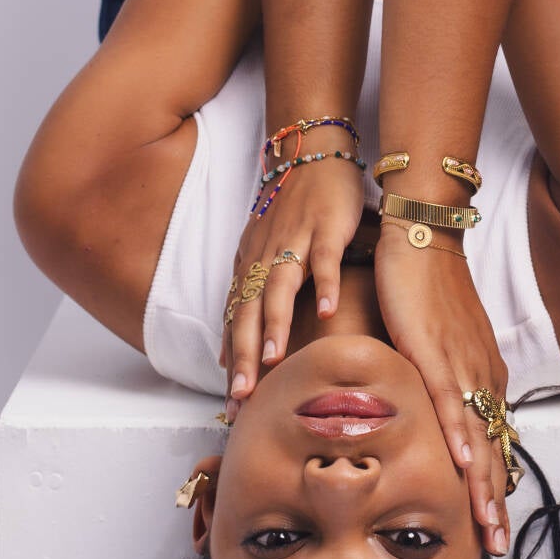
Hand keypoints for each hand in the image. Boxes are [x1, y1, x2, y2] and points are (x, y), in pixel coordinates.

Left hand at [219, 148, 363, 411]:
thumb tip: (242, 346)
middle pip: (248, 313)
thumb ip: (255, 298)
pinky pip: (324, 260)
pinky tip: (330, 313)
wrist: (310, 154)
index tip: (229, 404)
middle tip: (240, 397)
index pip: (234, 322)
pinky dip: (326, 285)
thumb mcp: (265, 254)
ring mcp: (294, 242)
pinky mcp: (325, 229)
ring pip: (280, 289)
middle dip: (243, 356)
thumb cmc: (291, 209)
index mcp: (250, 267)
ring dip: (274, 325)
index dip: (231, 363)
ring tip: (273, 361)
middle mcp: (265, 258)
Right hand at [374, 221, 510, 556]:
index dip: (494, 486)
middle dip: (494, 501)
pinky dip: (456, 435)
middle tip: (497, 546)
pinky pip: (448, 400)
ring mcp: (459, 364)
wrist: (421, 236)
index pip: (491, 442)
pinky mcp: (433, 351)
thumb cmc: (426, 287)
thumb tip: (428, 406)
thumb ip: (435, 376)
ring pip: (476, 435)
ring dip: (482, 485)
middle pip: (492, 450)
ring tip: (485, 526)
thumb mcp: (435, 342)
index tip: (494, 524)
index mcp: (479, 375)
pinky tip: (461, 464)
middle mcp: (478, 375)